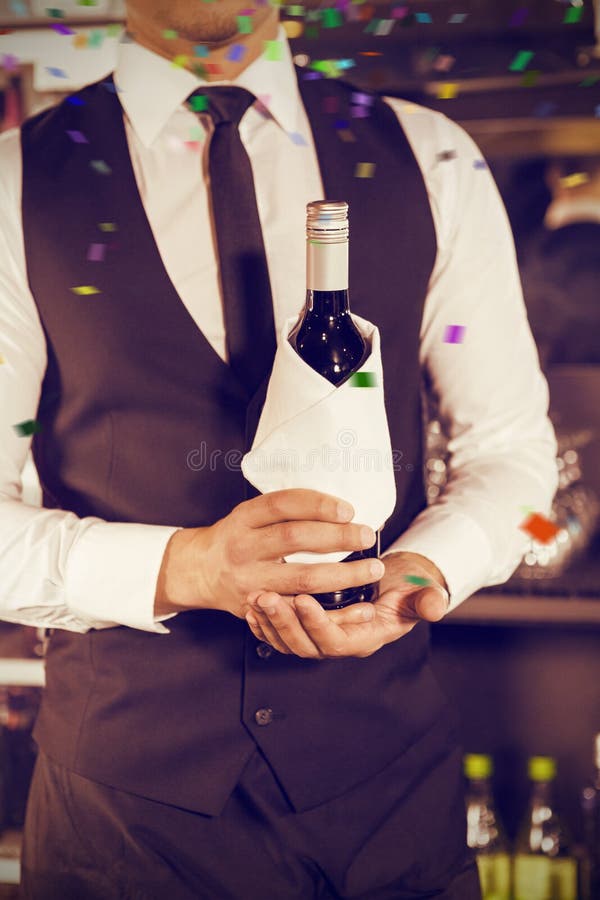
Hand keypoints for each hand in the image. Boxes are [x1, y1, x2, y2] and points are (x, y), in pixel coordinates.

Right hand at [154, 489, 383, 622]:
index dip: (317, 505)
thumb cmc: (236, 537)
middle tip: (365, 536)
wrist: (199, 572)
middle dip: (336, 537)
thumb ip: (284, 510)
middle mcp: (244, 547)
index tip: (348, 509)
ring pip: (301, 578)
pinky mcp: (259, 608)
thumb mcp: (250, 514)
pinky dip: (332, 610)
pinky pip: (300, 610)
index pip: (282, 505)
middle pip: (294, 538)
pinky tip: (356, 606)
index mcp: (244, 517)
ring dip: (342, 575)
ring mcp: (250, 580)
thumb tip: (336, 505)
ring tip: (371, 569)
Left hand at [245, 551, 449, 658]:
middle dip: (283, 622)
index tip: (302, 597)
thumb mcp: (422, 590)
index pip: (335, 640)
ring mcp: (320, 638)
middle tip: (265, 596)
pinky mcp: (306, 628)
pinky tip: (250, 607)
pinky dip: (262, 625)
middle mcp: (339, 643)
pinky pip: (279, 635)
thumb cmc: (406, 587)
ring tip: (255, 598)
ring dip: (268, 622)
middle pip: (304, 645)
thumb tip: (436, 607)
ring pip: (287, 642)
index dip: (316, 622)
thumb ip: (428, 600)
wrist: (393, 583)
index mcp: (365, 639)